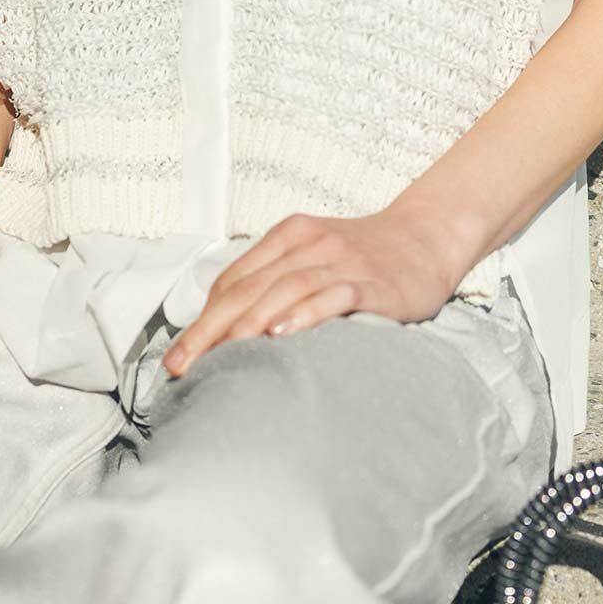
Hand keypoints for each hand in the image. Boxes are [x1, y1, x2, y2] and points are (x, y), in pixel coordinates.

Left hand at [163, 206, 456, 377]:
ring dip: (249, 324)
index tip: (177, 358)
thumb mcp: (312, 256)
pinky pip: (334, 296)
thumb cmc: (361, 256)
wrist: (425, 238)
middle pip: (248, 288)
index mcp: (288, 236)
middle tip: (182, 368)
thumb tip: (225, 332)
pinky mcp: (372, 283)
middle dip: (209, 330)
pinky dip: (305, 314)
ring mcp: (341, 261)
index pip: (233, 280)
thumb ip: (274, 282)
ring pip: (284, 290)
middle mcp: (309, 244)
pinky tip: (283, 334)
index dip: (201, 320)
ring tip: (222, 355)